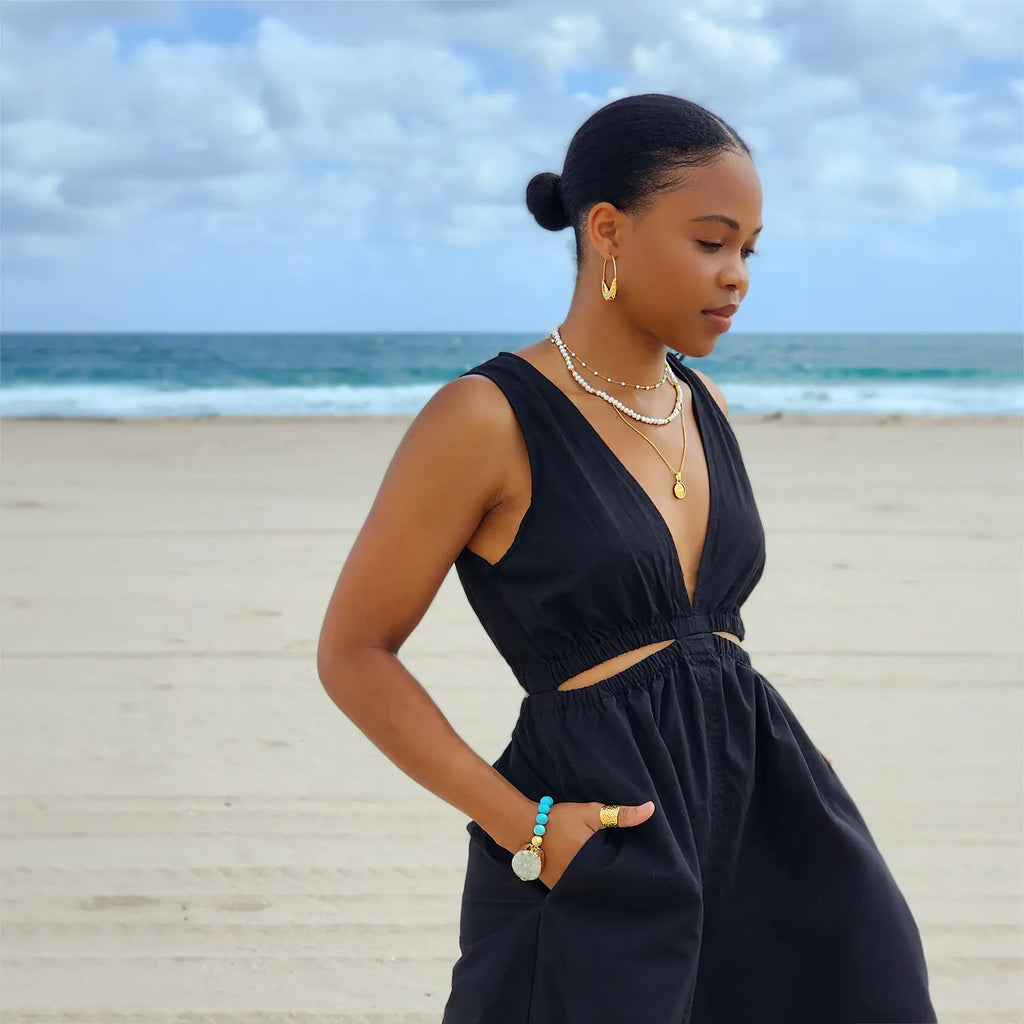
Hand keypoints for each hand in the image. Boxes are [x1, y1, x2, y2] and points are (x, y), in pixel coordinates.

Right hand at [535, 800, 654, 890]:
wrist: (523, 827)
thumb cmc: (560, 819)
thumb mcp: (592, 813)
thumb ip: (621, 814)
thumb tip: (651, 809)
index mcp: (593, 866)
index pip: (620, 878)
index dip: (632, 875)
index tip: (642, 873)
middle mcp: (581, 883)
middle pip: (607, 887)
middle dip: (618, 883)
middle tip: (632, 879)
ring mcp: (568, 889)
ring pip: (592, 891)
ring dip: (601, 886)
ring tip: (614, 881)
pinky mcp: (558, 889)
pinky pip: (578, 891)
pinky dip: (585, 886)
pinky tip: (593, 880)